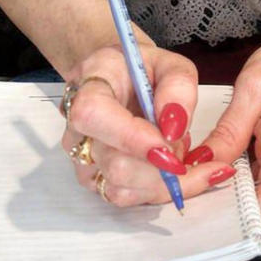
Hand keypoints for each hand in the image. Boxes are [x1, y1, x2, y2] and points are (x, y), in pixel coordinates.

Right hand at [59, 42, 238, 207]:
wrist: (119, 80)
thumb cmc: (139, 70)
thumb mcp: (168, 62)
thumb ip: (178, 85)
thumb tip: (174, 126)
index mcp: (88, 87)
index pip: (94, 116)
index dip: (132, 138)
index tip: (169, 146)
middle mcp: (77, 129)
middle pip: (115, 165)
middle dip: (161, 164)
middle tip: (183, 141)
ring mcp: (83, 160)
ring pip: (122, 189)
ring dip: (162, 178)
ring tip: (174, 147)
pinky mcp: (96, 181)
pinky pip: (129, 198)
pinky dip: (161, 189)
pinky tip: (173, 168)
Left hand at [189, 26, 260, 225]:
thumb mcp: (256, 83)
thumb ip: (230, 128)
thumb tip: (200, 163)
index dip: (233, 209)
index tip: (198, 197)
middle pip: (256, 205)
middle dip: (219, 197)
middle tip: (181, 180)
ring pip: (257, 195)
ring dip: (227, 185)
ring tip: (196, 166)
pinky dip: (240, 174)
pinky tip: (220, 156)